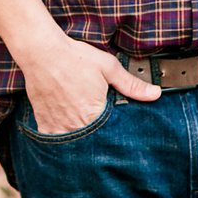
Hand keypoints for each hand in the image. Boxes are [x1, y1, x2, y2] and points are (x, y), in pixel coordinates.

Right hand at [16, 34, 162, 133]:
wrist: (42, 52)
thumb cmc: (75, 58)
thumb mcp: (108, 67)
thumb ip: (132, 85)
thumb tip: (155, 94)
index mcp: (94, 114)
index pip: (110, 137)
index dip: (115, 137)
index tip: (118, 135)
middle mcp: (76, 124)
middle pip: (92, 144)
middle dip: (98, 141)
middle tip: (101, 134)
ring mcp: (58, 125)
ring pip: (72, 146)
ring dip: (80, 141)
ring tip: (84, 133)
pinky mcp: (43, 122)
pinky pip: (53, 139)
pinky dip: (60, 137)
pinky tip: (66, 131)